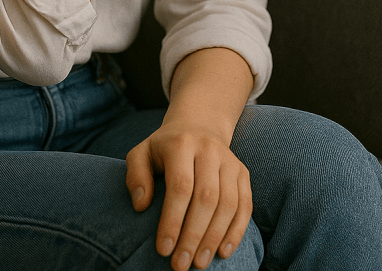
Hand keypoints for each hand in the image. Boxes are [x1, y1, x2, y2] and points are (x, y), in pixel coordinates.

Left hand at [126, 120, 253, 269]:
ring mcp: (229, 160)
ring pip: (228, 203)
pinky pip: (245, 204)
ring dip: (214, 238)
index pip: (180, 186)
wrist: (198, 125)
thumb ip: (136, 176)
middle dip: (193, 235)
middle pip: (206, 197)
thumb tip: (141, 205)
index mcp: (181, 143)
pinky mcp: (243, 172)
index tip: (163, 249)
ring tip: (199, 263)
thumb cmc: (164, 148)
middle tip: (181, 265)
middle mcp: (209, 149)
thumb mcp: (142, 153)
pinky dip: (237, 231)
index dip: (173, 220)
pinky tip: (223, 251)